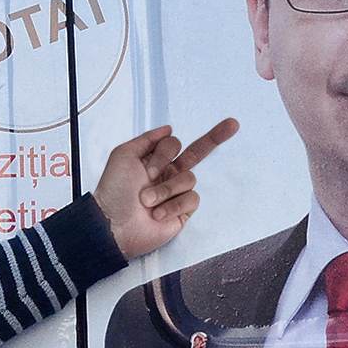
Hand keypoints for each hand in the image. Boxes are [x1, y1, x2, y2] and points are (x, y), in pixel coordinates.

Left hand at [92, 118, 238, 259]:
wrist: (114, 224)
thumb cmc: (114, 191)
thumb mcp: (123, 156)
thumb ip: (147, 139)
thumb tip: (169, 128)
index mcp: (154, 161)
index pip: (174, 143)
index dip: (164, 152)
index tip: (147, 167)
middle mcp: (168, 175)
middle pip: (198, 152)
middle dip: (216, 136)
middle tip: (233, 123)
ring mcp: (177, 193)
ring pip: (189, 178)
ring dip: (166, 189)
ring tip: (147, 201)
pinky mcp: (183, 212)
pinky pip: (192, 199)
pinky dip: (173, 205)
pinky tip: (157, 214)